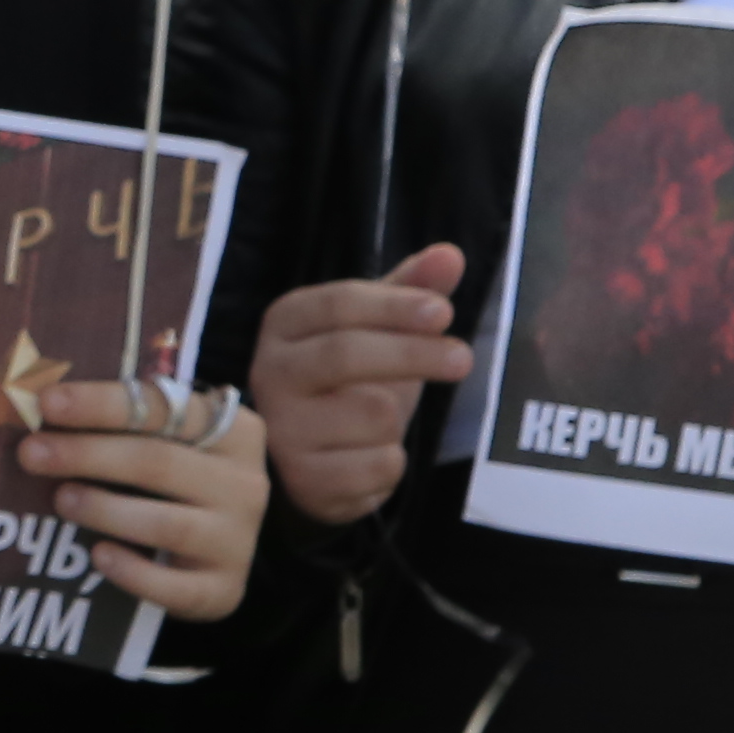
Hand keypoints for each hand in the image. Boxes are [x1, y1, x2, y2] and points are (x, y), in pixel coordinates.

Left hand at [26, 375, 266, 622]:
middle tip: (31, 454)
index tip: (45, 403)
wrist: (214, 547)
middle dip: (88, 455)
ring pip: (168, 524)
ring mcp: (237, 540)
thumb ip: (121, 419)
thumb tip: (38, 404)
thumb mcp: (162, 439)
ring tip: (61, 500)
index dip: (100, 403)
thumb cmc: (174, 479)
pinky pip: (175, 586)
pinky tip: (98, 556)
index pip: (162, 408)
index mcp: (232, 430)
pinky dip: (133, 572)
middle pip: (159, 462)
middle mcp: (244, 483)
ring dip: (106, 510)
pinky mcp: (224, 589)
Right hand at [249, 245, 474, 527]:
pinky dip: (391, 462)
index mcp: (285, 324)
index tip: (444, 313)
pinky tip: (371, 457)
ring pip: (371, 414)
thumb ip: (409, 291)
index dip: (394, 307)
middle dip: (412, 354)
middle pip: (346, 354)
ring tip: (381, 423)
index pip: (338, 304)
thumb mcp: (375, 329)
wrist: (303, 460)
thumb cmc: (345, 381)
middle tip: (463, 358)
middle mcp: (270, 371)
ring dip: (396, 420)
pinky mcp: (303, 478)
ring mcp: (282, 427)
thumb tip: (451, 254)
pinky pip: (377, 465)